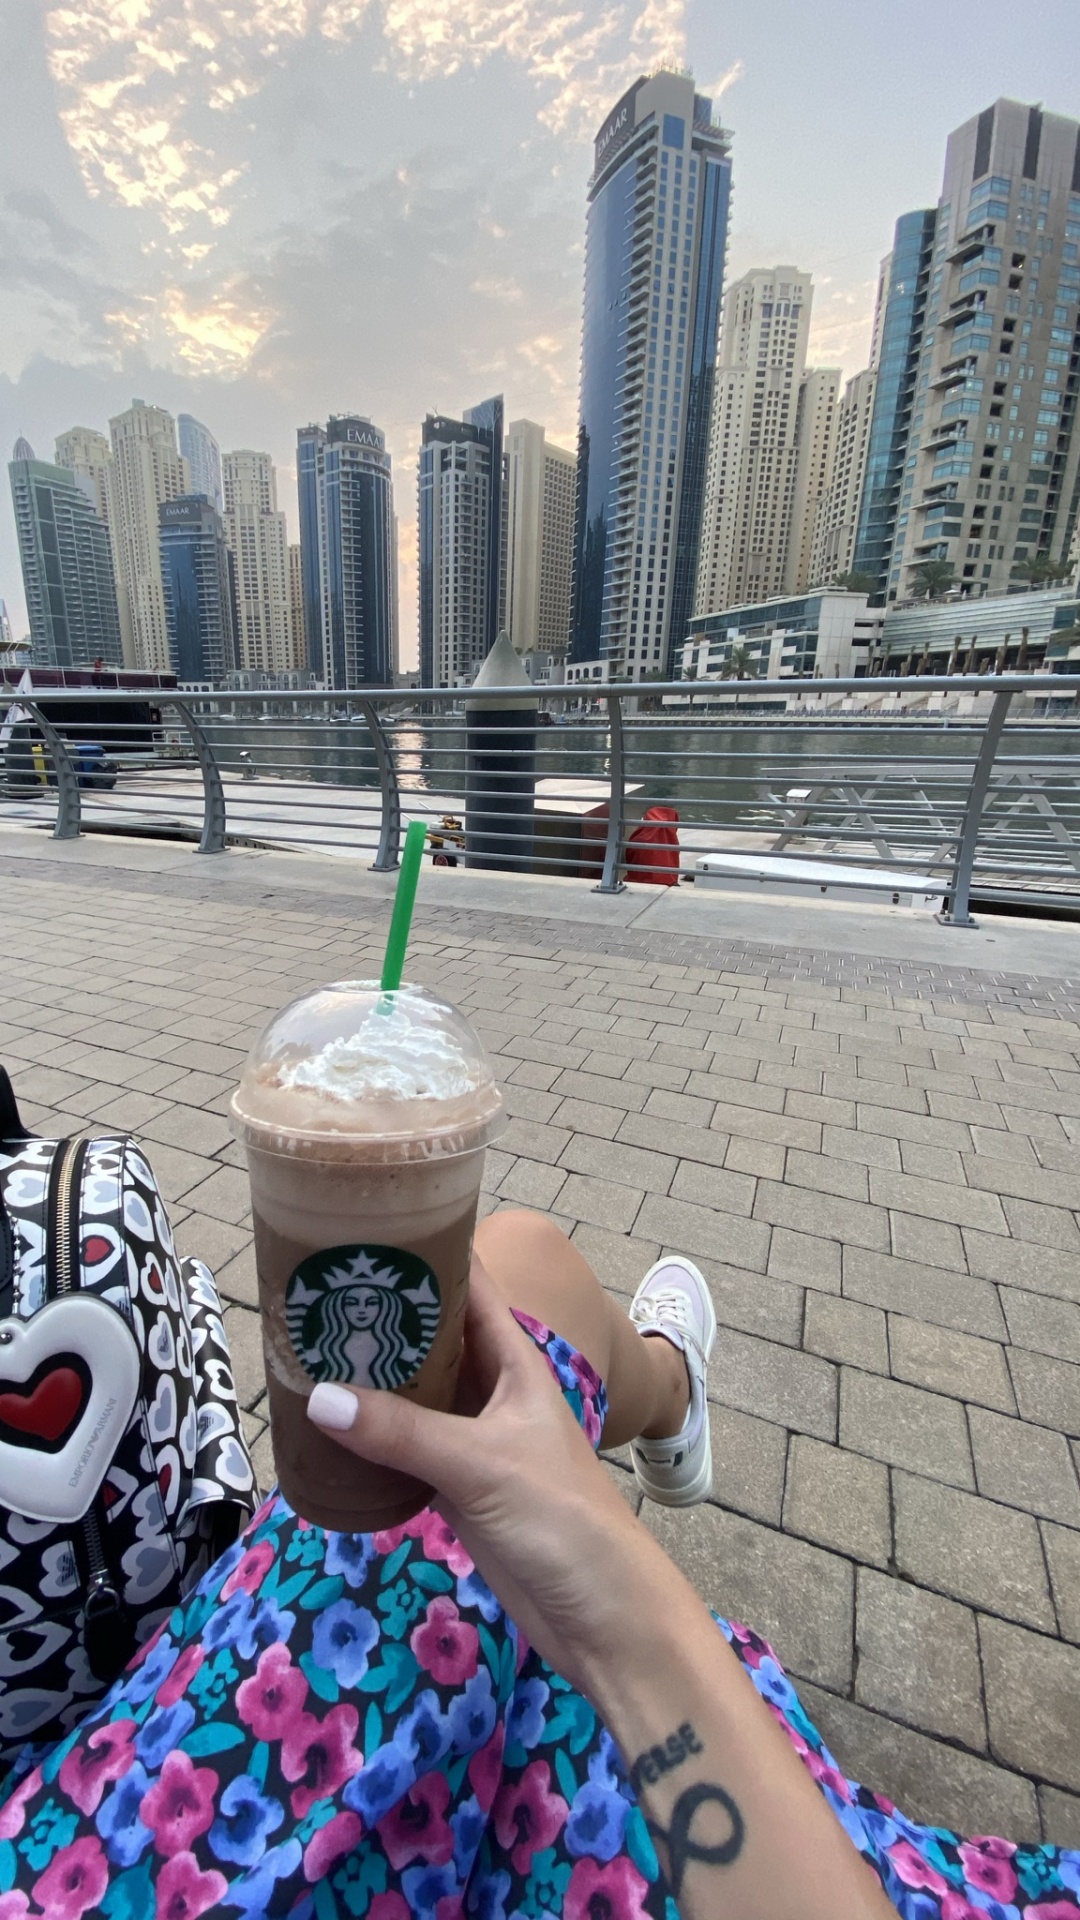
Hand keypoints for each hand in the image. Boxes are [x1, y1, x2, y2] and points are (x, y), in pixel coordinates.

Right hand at [310, 1263, 896, 1919]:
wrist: (605, 1618)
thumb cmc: (564, 1520)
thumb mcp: (482, 1465)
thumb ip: (403, 1432)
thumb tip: (316, 1397)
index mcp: (516, 1363)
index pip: (469, 1286)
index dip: (426, 1251)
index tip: (364, 1225)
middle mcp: (493, 1392)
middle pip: (433, 1339)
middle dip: (381, 1316)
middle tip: (307, 1291)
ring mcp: (475, 1443)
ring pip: (415, 1395)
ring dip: (371, 1379)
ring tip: (300, 1351)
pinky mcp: (459, 1492)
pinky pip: (405, 1450)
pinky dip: (371, 1439)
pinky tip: (324, 1431)